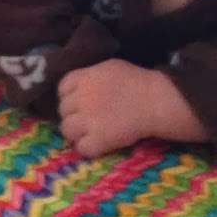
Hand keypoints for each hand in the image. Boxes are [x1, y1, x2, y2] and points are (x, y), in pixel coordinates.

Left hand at [56, 59, 208, 157]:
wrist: (154, 100)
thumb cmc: (138, 81)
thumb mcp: (110, 68)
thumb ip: (91, 76)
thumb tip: (82, 85)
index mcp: (83, 78)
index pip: (62, 88)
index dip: (68, 97)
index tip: (78, 103)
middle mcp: (80, 98)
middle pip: (63, 110)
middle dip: (72, 115)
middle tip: (85, 121)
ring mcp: (87, 120)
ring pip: (67, 130)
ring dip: (75, 134)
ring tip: (88, 135)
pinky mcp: (97, 139)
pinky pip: (81, 148)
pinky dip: (87, 149)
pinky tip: (97, 146)